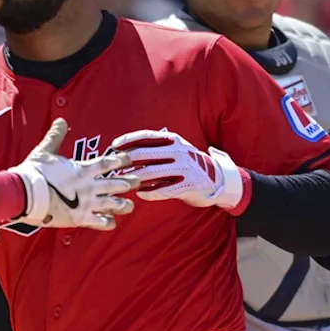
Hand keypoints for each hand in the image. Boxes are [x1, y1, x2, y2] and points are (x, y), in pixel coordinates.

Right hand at [10, 118, 136, 229]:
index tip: (130, 160)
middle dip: (129, 183)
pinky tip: (112, 222)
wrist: (25, 194)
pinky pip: (100, 222)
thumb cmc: (34, 172)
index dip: (122, 160)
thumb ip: (56, 136)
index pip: (109, 163)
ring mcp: (86, 203)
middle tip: (137, 182)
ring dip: (123, 205)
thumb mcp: (45, 151)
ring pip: (113, 205)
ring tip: (130, 206)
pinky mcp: (80, 218)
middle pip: (117, 184)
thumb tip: (61, 120)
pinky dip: (108, 223)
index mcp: (83, 169)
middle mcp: (89, 186)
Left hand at [111, 130, 243, 209]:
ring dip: (135, 178)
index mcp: (174, 140)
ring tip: (124, 182)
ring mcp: (186, 168)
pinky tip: (140, 194)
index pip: (147, 136)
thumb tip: (123, 151)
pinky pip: (164, 190)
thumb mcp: (173, 151)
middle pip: (146, 154)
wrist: (215, 179)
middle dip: (127, 161)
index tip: (113, 146)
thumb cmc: (185, 165)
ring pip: (152, 172)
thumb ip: (153, 150)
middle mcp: (179, 151)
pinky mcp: (190, 185)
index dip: (129, 140)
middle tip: (114, 167)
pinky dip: (150, 193)